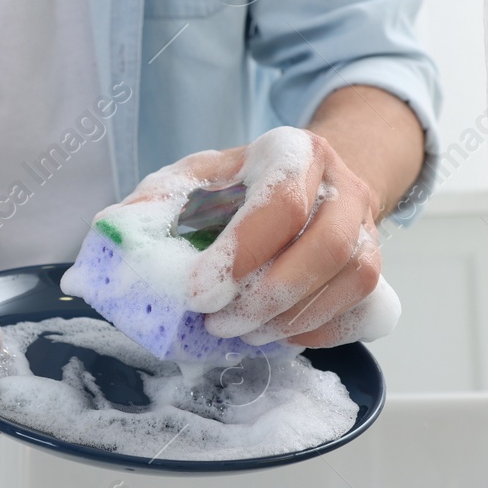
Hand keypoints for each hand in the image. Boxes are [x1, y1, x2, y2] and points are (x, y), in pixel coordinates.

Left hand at [126, 126, 399, 348]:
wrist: (309, 184)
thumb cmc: (242, 187)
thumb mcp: (194, 178)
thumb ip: (157, 202)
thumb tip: (112, 230)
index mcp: (293, 151)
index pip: (281, 202)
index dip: (240, 254)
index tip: (196, 294)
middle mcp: (341, 184)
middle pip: (326, 245)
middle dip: (268, 296)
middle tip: (218, 324)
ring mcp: (367, 226)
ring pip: (353, 279)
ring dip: (292, 319)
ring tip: (242, 334)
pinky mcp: (375, 264)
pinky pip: (362, 306)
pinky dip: (319, 330)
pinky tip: (276, 335)